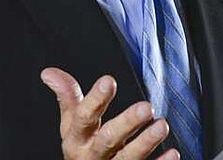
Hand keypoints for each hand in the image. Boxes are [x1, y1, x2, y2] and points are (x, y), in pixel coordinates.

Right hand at [41, 67, 178, 158]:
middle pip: (108, 140)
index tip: (109, 80)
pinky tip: (172, 153)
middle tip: (146, 108)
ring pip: (128, 159)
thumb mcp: (70, 124)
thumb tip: (49, 72)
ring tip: (162, 126)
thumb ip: (67, 97)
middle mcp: (92, 155)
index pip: (84, 117)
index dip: (95, 99)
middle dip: (126, 124)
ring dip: (146, 143)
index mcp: (77, 138)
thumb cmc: (82, 147)